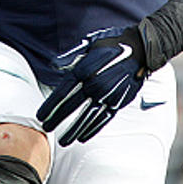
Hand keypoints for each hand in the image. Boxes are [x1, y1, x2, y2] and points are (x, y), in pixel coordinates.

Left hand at [36, 25, 146, 145]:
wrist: (142, 49)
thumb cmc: (113, 43)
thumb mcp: (90, 43)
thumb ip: (71, 56)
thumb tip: (53, 65)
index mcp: (86, 69)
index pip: (63, 91)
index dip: (51, 105)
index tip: (40, 115)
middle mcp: (96, 84)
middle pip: (72, 106)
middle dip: (57, 118)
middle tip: (45, 128)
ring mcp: (108, 95)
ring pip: (87, 117)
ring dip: (74, 130)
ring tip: (63, 140)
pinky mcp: (119, 101)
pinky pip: (103, 119)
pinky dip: (93, 129)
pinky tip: (83, 136)